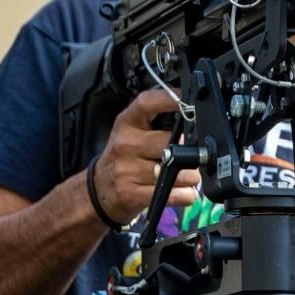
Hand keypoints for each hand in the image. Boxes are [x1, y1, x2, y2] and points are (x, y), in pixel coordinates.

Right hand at [93, 89, 199, 223]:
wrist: (100, 188)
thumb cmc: (125, 156)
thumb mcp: (134, 132)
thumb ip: (159, 122)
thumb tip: (194, 116)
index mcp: (127, 123)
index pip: (147, 104)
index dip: (170, 99)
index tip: (190, 101)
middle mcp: (125, 145)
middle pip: (173, 143)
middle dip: (190, 152)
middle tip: (188, 156)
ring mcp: (127, 171)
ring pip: (180, 172)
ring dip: (190, 176)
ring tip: (180, 174)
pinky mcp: (132, 194)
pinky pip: (177, 194)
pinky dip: (186, 194)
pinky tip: (178, 190)